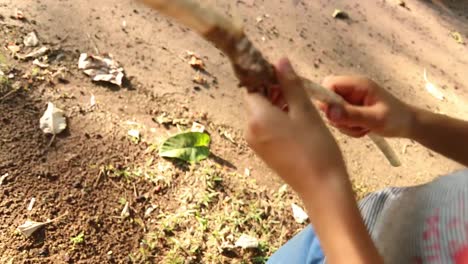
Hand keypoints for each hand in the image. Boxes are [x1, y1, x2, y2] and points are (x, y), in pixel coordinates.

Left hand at [244, 58, 345, 195]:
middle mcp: (250, 130)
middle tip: (297, 88)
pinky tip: (296, 120)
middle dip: (273, 90)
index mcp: (257, 117)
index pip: (252, 86)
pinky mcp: (264, 152)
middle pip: (255, 100)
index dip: (266, 76)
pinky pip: (265, 128)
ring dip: (276, 104)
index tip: (284, 74)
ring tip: (300, 104)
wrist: (321, 187)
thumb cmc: (316, 146)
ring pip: (261, 114)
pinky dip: (276, 119)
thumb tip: (279, 60)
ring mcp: (255, 143)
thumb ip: (290, 83)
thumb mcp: (305, 110)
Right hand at [321, 76, 413, 137]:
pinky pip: (340, 118)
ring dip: (344, 124)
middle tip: (352, 124)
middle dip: (336, 115)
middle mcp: (352, 89)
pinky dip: (348, 127)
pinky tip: (363, 129)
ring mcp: (351, 99)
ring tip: (362, 128)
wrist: (409, 125)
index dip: (326, 99)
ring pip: (333, 111)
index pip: (329, 83)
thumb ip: (351, 115)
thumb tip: (328, 111)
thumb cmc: (396, 119)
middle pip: (328, 99)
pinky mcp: (352, 108)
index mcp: (358, 84)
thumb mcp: (374, 118)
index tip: (333, 115)